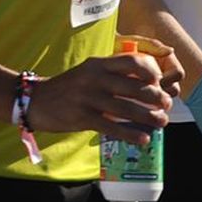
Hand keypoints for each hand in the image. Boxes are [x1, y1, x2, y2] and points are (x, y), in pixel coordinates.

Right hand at [26, 52, 172, 143]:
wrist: (36, 100)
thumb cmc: (68, 88)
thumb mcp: (88, 73)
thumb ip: (112, 75)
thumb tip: (144, 84)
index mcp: (98, 65)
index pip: (133, 61)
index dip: (152, 72)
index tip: (159, 82)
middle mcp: (94, 78)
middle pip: (135, 86)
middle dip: (156, 98)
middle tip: (166, 106)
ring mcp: (88, 98)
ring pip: (127, 108)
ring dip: (149, 117)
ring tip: (161, 122)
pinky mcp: (82, 118)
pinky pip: (112, 127)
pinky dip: (130, 134)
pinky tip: (143, 140)